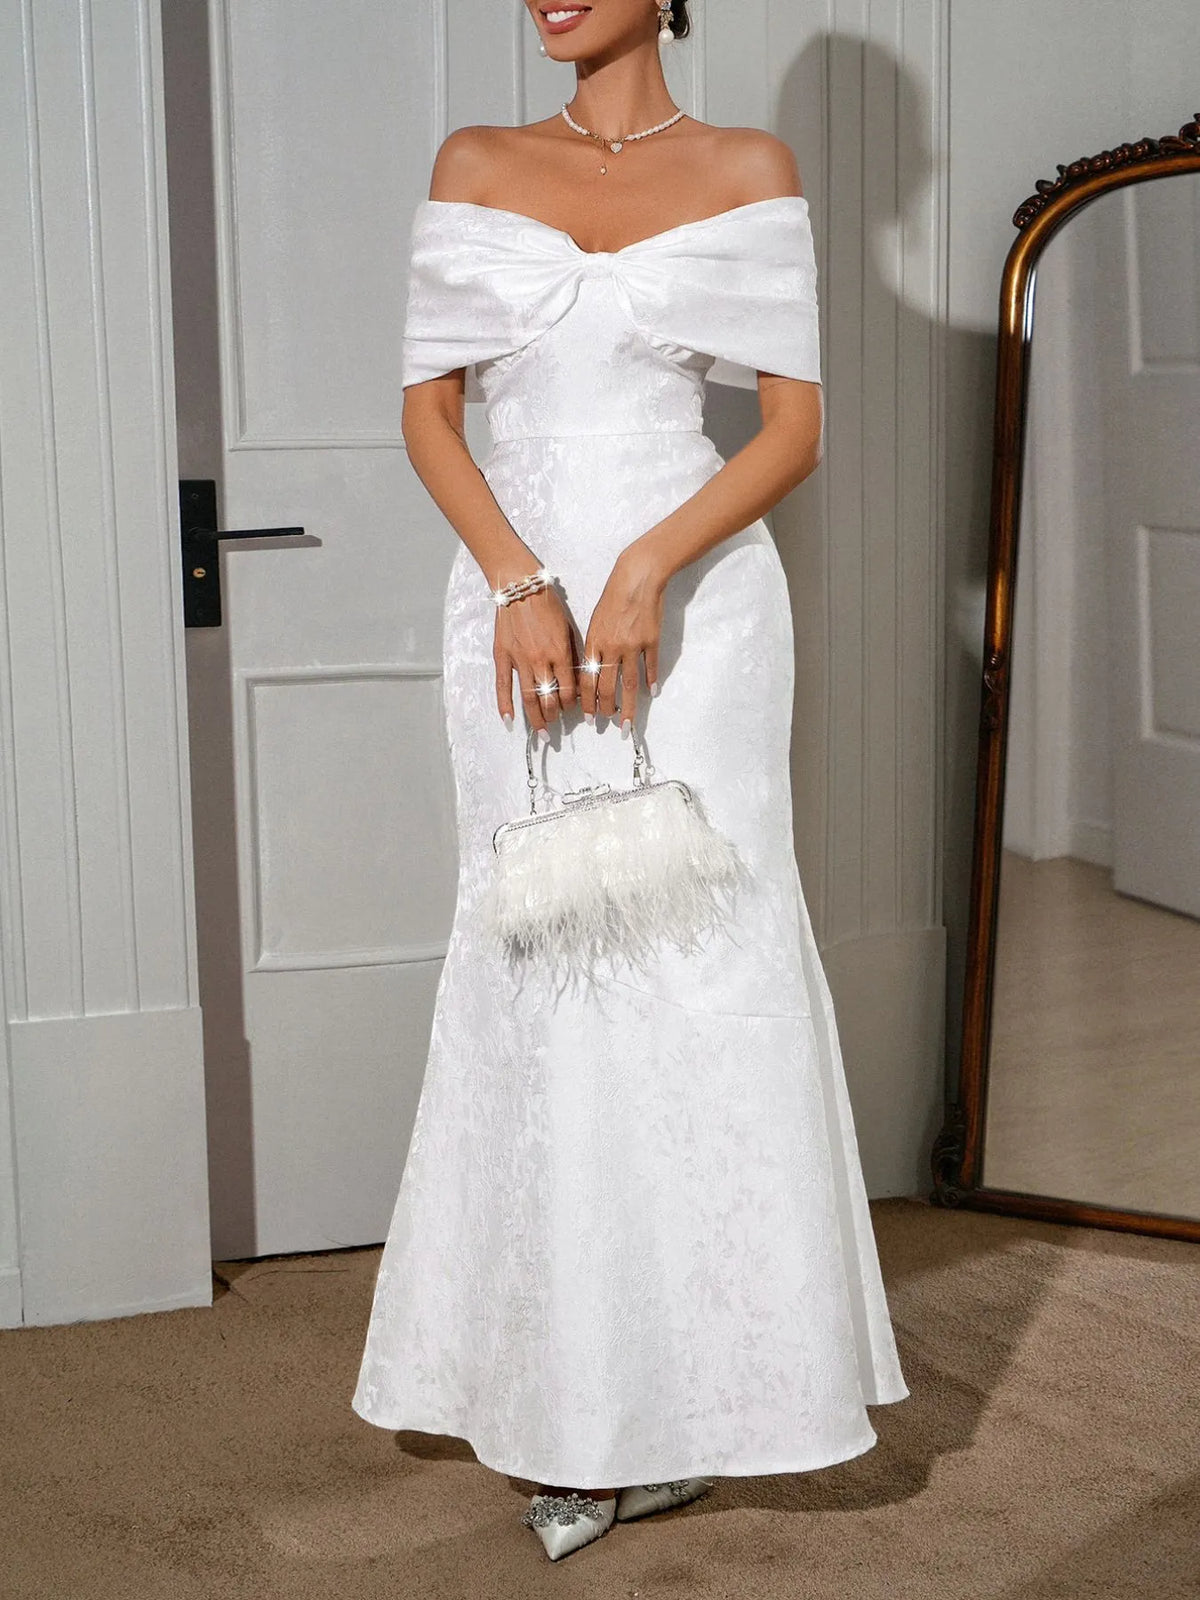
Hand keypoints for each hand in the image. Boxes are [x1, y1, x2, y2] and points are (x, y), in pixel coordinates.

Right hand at [494, 584, 577, 733]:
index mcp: (560, 652)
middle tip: (556, 726)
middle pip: (549, 698)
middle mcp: (541, 660)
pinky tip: (509, 721)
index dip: (572, 704)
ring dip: (536, 718)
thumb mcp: (569, 627)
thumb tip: (577, 678)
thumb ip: (573, 654)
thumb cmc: (547, 603)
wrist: (520, 587)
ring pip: (528, 698)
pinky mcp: (503, 656)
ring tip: (540, 732)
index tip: (573, 709)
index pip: (569, 689)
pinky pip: (503, 686)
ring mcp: (520, 660)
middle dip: (555, 716)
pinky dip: (505, 705)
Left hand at [579, 546, 665, 732]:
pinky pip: (650, 666)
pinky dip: (650, 681)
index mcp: (594, 642)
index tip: (588, 717)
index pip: (588, 679)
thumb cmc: (613, 597)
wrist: (637, 578)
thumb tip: (593, 673)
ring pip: (629, 683)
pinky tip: (651, 694)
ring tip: (626, 722)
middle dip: (606, 709)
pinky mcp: (651, 640)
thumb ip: (594, 647)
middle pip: (608, 686)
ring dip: (627, 706)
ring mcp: (633, 645)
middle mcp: (612, 647)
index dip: (587, 701)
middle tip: (607, 724)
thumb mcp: (596, 621)